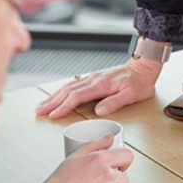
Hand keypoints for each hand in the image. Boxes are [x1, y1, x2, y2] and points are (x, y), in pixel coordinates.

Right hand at [36, 57, 162, 118]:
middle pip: (67, 91)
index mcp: (101, 85)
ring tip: (43, 105)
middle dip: (52, 102)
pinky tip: (57, 95)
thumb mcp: (132, 94)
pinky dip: (62, 91)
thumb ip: (115, 102)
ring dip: (54, 96)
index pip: (77, 97)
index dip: (63, 106)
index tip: (53, 115)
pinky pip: (73, 85)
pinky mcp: (93, 79)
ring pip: (68, 87)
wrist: (143, 67)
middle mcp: (93, 80)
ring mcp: (92, 78)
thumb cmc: (140, 82)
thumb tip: (99, 111)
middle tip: (39, 111)